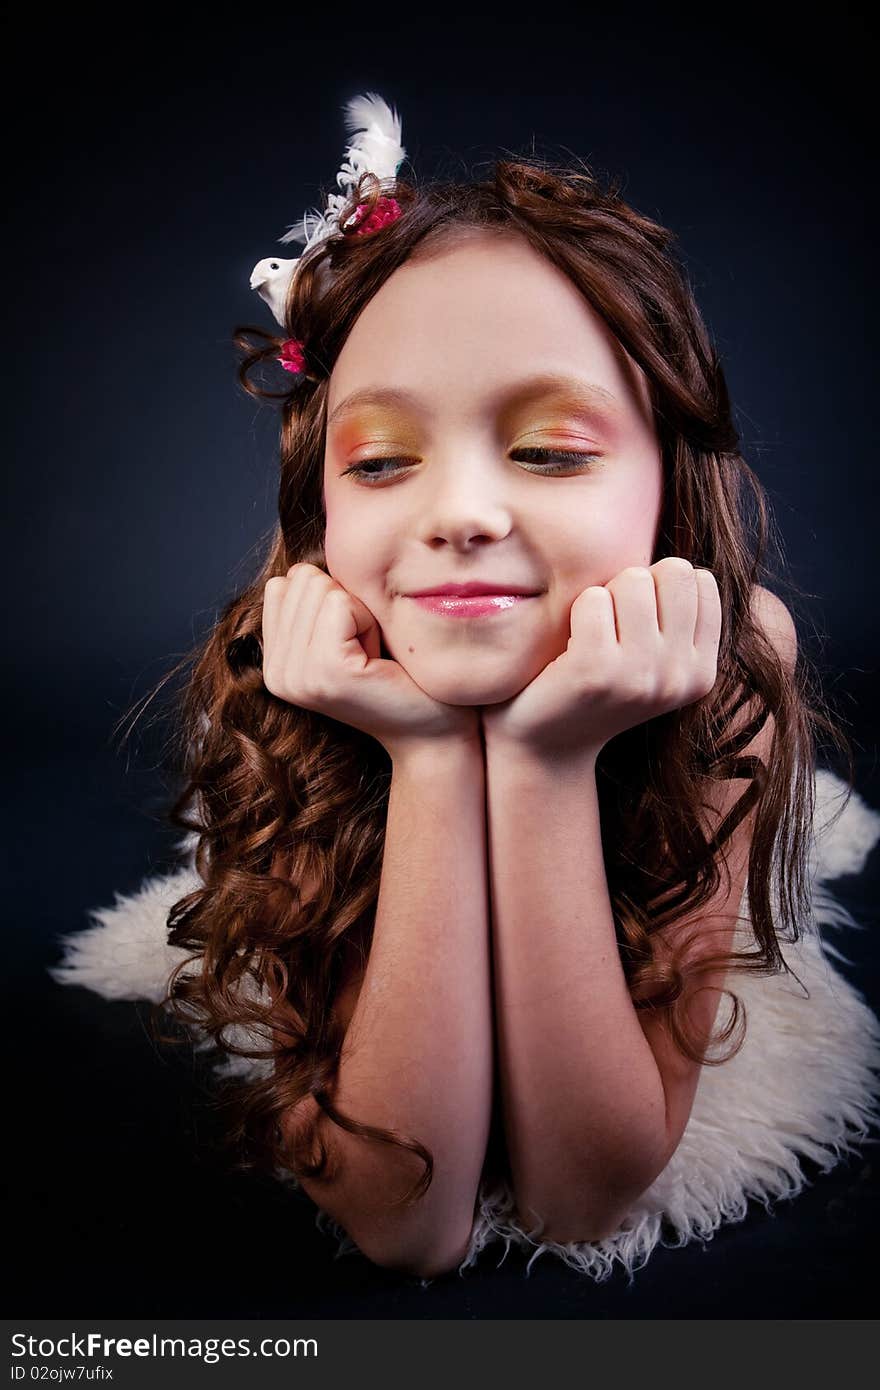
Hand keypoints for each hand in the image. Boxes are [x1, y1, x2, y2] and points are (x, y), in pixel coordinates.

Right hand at [261, 563, 479, 758]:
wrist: (432, 731)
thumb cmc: (399, 676)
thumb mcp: (344, 636)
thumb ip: (313, 605)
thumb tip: (300, 567)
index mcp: (274, 663)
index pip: (283, 583)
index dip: (330, 599)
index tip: (352, 642)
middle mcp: (275, 673)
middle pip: (302, 580)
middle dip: (346, 605)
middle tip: (367, 651)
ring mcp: (297, 675)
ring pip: (321, 587)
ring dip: (359, 614)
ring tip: (372, 656)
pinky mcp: (326, 671)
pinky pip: (340, 603)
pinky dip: (368, 621)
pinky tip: (377, 658)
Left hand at [480, 558, 721, 762]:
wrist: (545, 746)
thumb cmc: (597, 687)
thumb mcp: (653, 659)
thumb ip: (676, 615)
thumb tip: (682, 562)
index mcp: (701, 671)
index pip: (701, 580)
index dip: (661, 586)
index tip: (636, 621)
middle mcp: (680, 676)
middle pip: (674, 572)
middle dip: (637, 583)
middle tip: (611, 623)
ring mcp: (640, 675)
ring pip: (633, 579)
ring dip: (605, 596)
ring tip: (591, 635)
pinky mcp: (596, 672)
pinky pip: (593, 598)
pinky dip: (575, 611)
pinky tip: (570, 645)